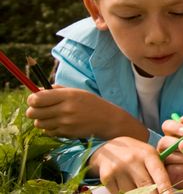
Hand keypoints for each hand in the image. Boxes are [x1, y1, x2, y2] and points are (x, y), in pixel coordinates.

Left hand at [25, 86, 142, 139]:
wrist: (108, 120)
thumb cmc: (91, 104)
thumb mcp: (77, 92)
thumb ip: (56, 90)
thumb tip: (35, 91)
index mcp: (68, 96)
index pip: (37, 99)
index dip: (32, 99)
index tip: (36, 99)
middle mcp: (65, 109)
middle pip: (33, 113)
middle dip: (34, 111)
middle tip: (41, 109)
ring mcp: (65, 123)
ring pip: (38, 124)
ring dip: (42, 120)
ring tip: (52, 116)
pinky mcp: (66, 133)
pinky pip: (47, 132)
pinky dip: (50, 128)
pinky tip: (60, 124)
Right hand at [89, 136, 171, 192]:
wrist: (109, 148)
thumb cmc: (136, 154)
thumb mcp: (149, 156)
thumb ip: (158, 171)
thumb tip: (166, 191)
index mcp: (148, 154)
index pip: (159, 173)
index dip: (165, 187)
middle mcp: (133, 160)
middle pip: (146, 186)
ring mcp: (118, 169)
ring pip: (132, 192)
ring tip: (138, 187)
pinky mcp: (106, 177)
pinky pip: (119, 193)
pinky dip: (124, 193)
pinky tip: (126, 186)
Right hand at [157, 115, 182, 188]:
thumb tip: (182, 119)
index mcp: (173, 134)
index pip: (167, 125)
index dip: (174, 127)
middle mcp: (166, 146)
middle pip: (163, 141)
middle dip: (177, 143)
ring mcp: (164, 159)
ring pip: (169, 155)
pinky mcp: (166, 172)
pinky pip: (171, 168)